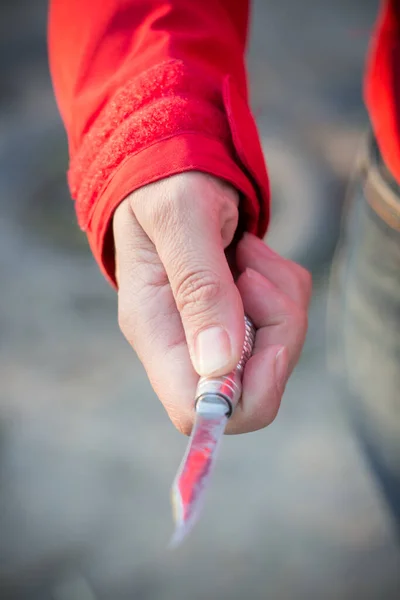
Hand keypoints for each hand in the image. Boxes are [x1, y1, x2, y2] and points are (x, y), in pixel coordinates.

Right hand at [113, 172, 310, 433]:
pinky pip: (286, 321)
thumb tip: (219, 365)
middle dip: (278, 334)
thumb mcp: (182, 220)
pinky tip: (254, 255)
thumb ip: (199, 288)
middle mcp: (182, 341)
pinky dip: (284, 287)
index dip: (243, 395)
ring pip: (277, 353)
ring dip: (281, 300)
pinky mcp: (237, 316)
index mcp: (155, 328)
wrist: (173, 163)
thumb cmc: (167, 182)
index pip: (196, 409)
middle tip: (257, 274)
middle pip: (252, 389)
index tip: (269, 343)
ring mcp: (212, 331)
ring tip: (249, 253)